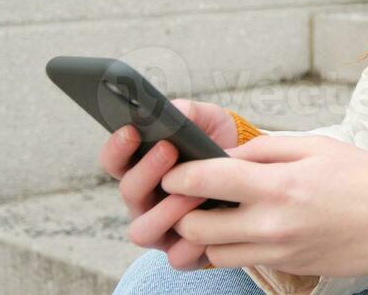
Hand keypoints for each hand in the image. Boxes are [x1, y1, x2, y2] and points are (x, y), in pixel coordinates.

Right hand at [98, 98, 243, 269]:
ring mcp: (160, 230)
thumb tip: (171, 110)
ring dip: (167, 210)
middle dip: (147, 171)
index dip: (117, 147)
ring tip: (195, 192)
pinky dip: (191, 243)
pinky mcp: (182, 254)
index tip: (131, 129)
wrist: (253, 177)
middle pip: (128, 192)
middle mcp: (144, 202)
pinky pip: (176, 257)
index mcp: (140, 169)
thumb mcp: (209, 122)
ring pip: (142, 231)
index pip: (114, 161)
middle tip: (169, 149)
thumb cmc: (219, 147)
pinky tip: (210, 224)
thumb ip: (188, 112)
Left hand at [164, 133, 367, 277]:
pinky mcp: (287, 268)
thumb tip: (222, 157)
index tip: (175, 171)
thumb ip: (261, 150)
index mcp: (277, 185)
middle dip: (184, 210)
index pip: (206, 180)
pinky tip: (244, 227)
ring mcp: (278, 252)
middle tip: (191, 196)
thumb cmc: (362, 176)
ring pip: (213, 252)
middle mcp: (272, 224)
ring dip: (206, 233)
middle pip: (197, 226)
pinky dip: (233, 247)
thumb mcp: (313, 146)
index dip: (179, 175)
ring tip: (217, 213)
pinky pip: (243, 261)